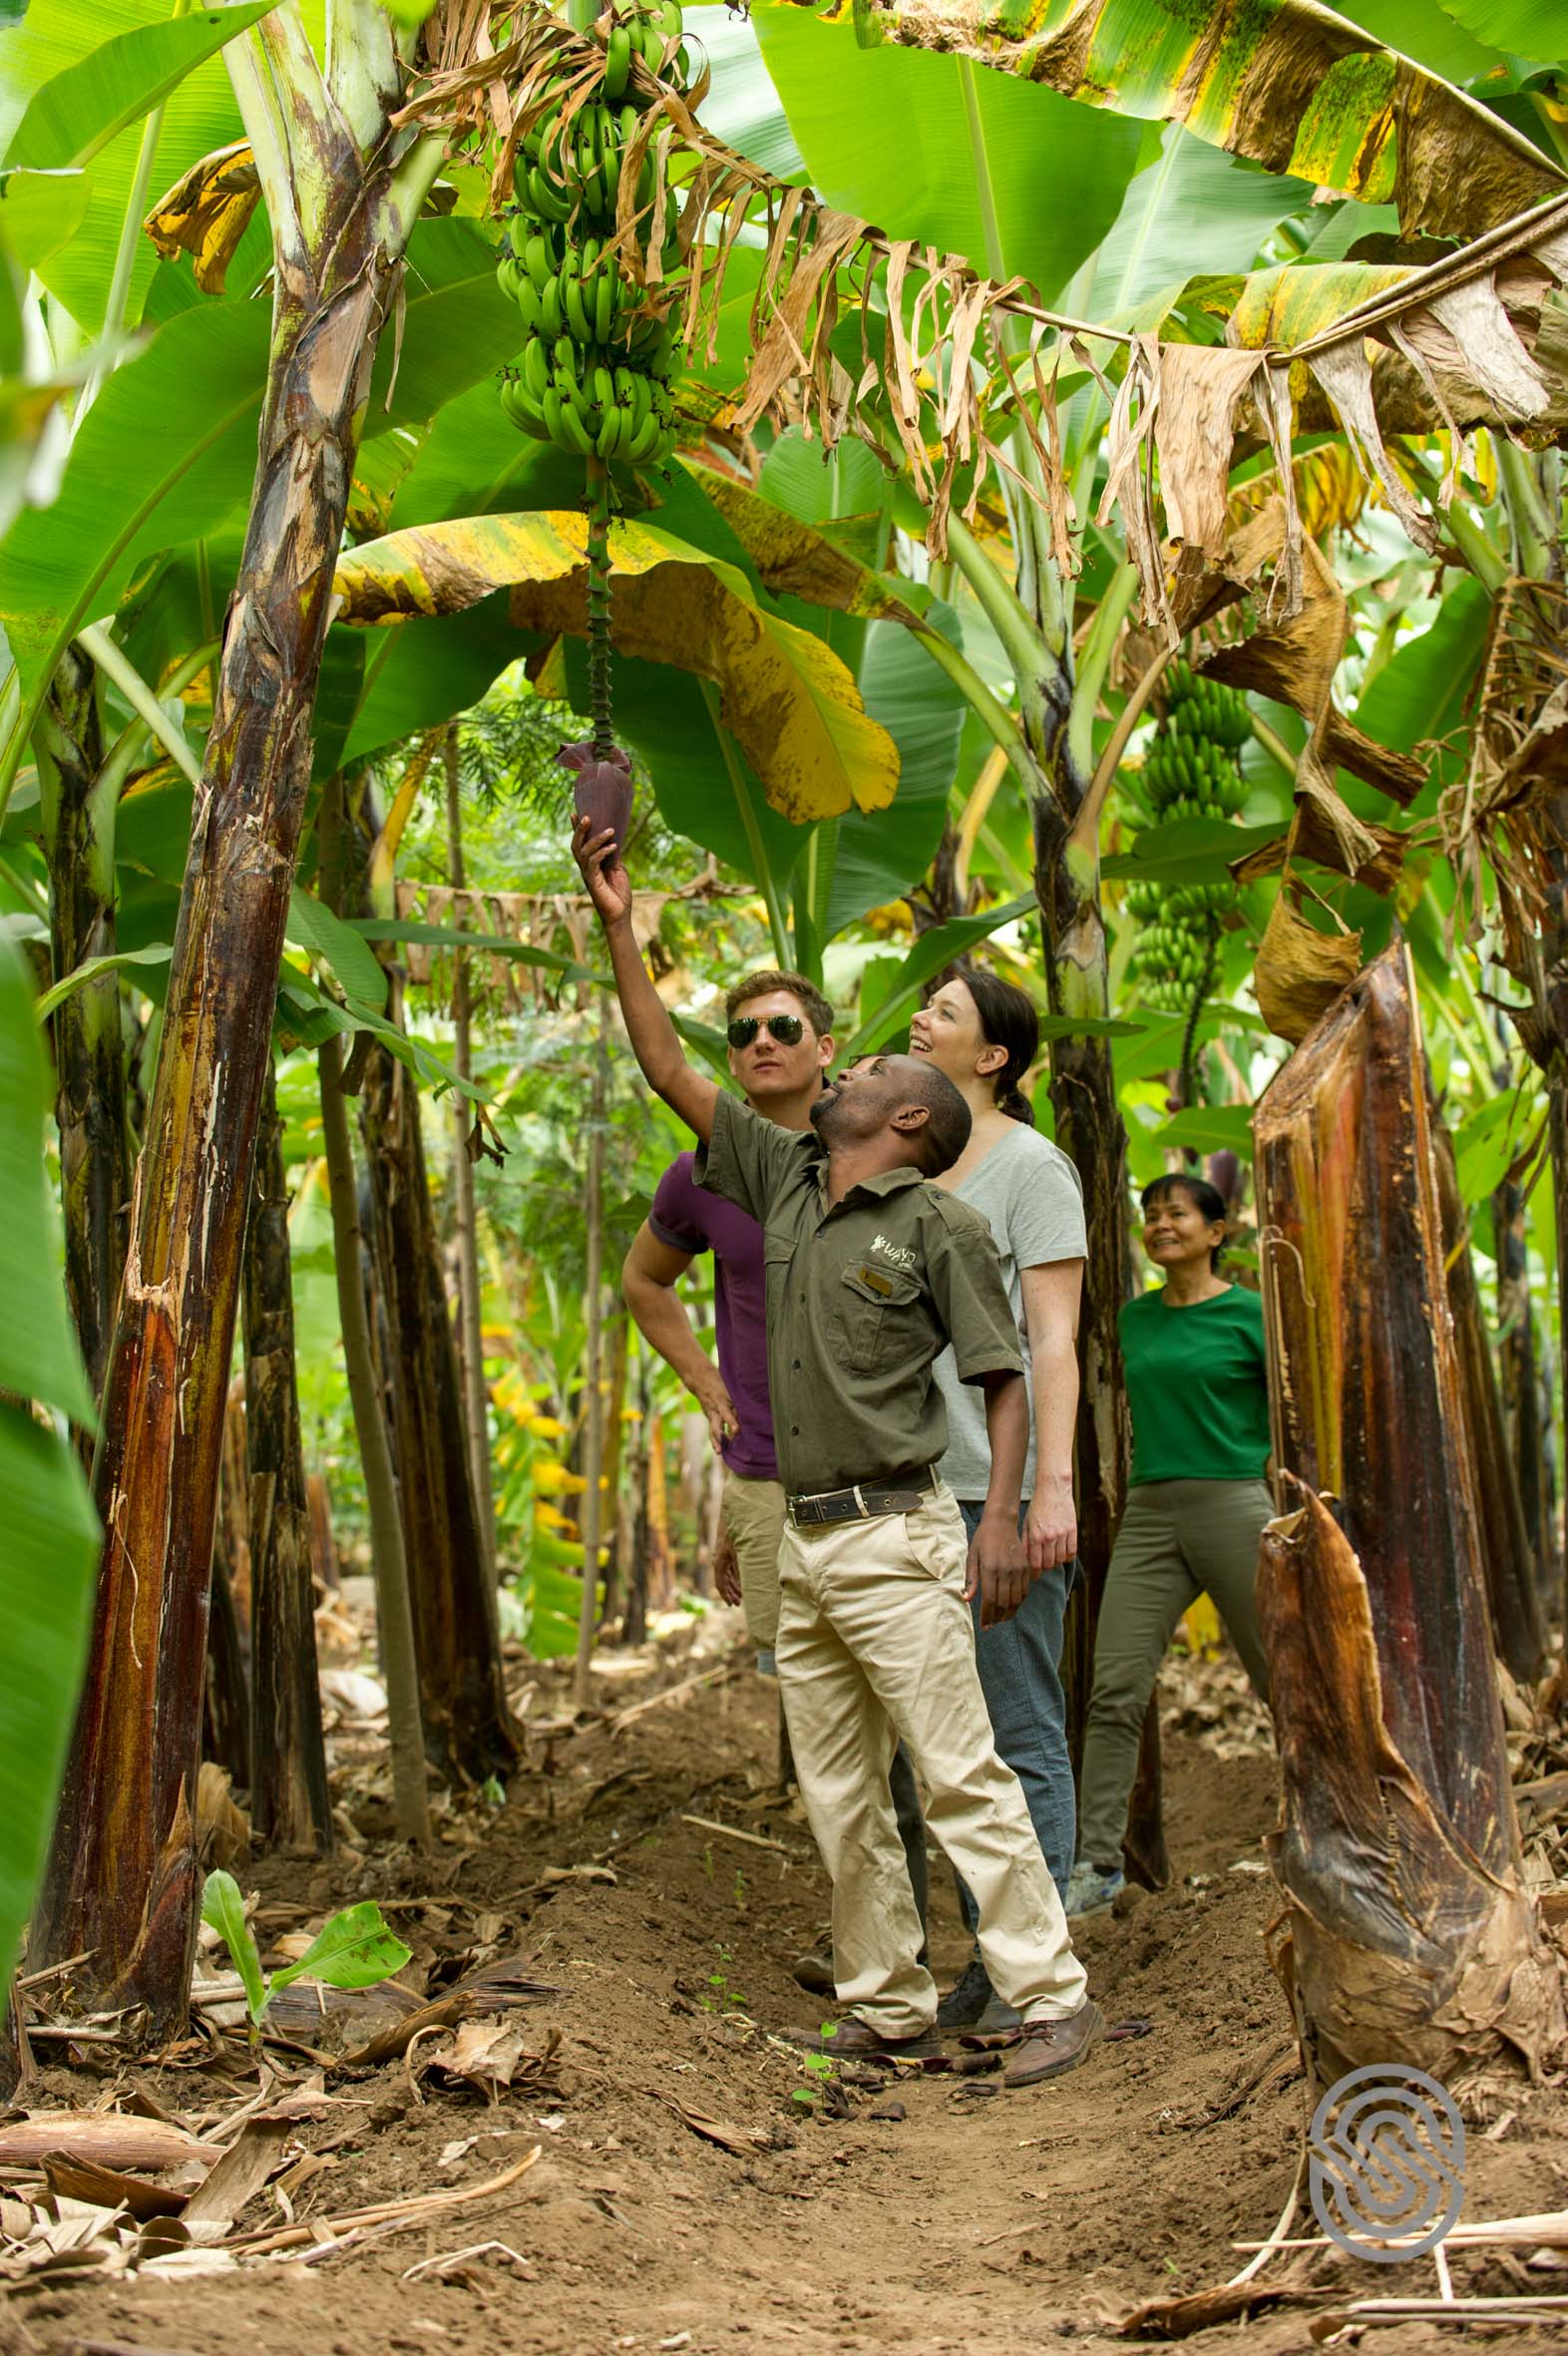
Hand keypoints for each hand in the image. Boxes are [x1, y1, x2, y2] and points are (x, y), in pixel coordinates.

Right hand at [572, 814, 631, 928]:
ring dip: (597, 839)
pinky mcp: (593, 882)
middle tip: (587, 816)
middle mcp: (585, 868)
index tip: (575, 813)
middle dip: (580, 830)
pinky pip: (593, 863)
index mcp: (590, 864)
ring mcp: (587, 875)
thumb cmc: (618, 893)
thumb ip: (613, 855)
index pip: (581, 843)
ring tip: (610, 830)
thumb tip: (615, 838)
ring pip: (585, 852)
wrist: (620, 914)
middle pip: (577, 845)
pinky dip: (603, 853)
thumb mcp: (618, 869)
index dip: (577, 829)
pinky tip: (613, 846)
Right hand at [693, 1366, 737, 1455]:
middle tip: (733, 1436)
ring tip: (719, 1451)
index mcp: (725, 1397)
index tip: (738, 1428)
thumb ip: (741, 1395)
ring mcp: (712, 1413)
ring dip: (717, 1440)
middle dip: (727, 1428)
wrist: (700, 1379)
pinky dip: (715, 1440)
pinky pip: (711, 1430)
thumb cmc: (720, 1381)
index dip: (734, 1418)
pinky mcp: (710, 1418)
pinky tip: (719, 1451)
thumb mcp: (730, 1385)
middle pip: (723, 1418)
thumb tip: (758, 1404)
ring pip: (714, 1427)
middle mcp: (718, 1406)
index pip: (731, 1408)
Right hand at [712, 1521, 741, 1607]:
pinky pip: (729, 1571)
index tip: (731, 1604)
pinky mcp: (726, 1555)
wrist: (731, 1520)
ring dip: (733, 1587)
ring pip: (726, 1578)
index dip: (726, 1595)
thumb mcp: (739, 1554)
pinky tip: (740, 1585)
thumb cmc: (734, 1536)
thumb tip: (742, 1585)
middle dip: (730, 1594)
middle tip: (738, 1603)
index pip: (720, 1584)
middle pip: (723, 1583)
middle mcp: (718, 1562)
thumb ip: (740, 1570)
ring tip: (741, 1596)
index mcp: (719, 1563)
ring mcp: (722, 1559)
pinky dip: (734, 1579)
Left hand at [967, 1507, 1032, 1630]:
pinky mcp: (1026, 1568)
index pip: (990, 1599)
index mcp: (990, 1568)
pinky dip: (1019, 1602)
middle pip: (1003, 1603)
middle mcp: (1006, 1571)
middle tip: (991, 1625)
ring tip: (1001, 1620)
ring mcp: (1018, 1570)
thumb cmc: (983, 1539)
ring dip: (1009, 1613)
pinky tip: (1012, 1606)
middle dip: (997, 1617)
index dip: (987, 1615)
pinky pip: (1025, 1590)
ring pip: (1016, 1599)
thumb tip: (967, 1599)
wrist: (1002, 1522)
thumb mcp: (972, 1556)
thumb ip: (970, 1579)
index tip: (983, 1625)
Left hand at [1026, 1474, 1076, 1573]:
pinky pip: (1072, 1552)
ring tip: (1051, 1559)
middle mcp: (1050, 1537)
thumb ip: (1026, 1542)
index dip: (1034, 1574)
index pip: (1035, 1564)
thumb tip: (1025, 1560)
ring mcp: (1063, 1534)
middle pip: (1049, 1565)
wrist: (1053, 1488)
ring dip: (1056, 1562)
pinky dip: (1067, 1557)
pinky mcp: (1073, 1530)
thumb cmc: (1038, 1506)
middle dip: (1044, 1569)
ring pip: (1061, 1560)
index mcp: (1036, 1536)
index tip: (1034, 1576)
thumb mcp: (1027, 1523)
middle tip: (1042, 1568)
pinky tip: (1062, 1554)